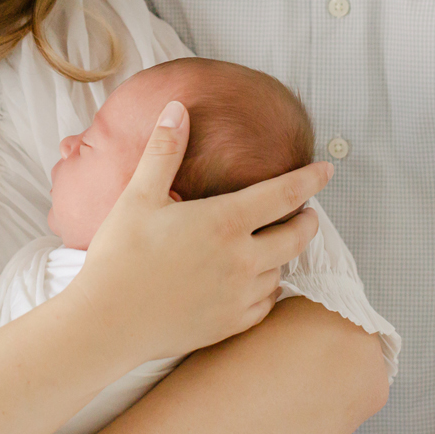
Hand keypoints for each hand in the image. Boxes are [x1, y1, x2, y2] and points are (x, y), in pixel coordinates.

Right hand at [71, 99, 331, 363]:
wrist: (108, 322)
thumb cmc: (120, 256)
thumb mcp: (139, 196)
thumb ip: (164, 151)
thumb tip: (178, 108)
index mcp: (224, 222)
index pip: (284, 194)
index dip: (310, 179)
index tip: (326, 170)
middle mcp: (242, 259)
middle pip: (296, 236)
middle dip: (307, 220)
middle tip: (307, 212)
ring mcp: (240, 295)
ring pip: (280, 269)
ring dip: (283, 254)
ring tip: (274, 244)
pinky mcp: (231, 324)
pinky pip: (265, 302)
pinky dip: (267, 287)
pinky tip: (255, 281)